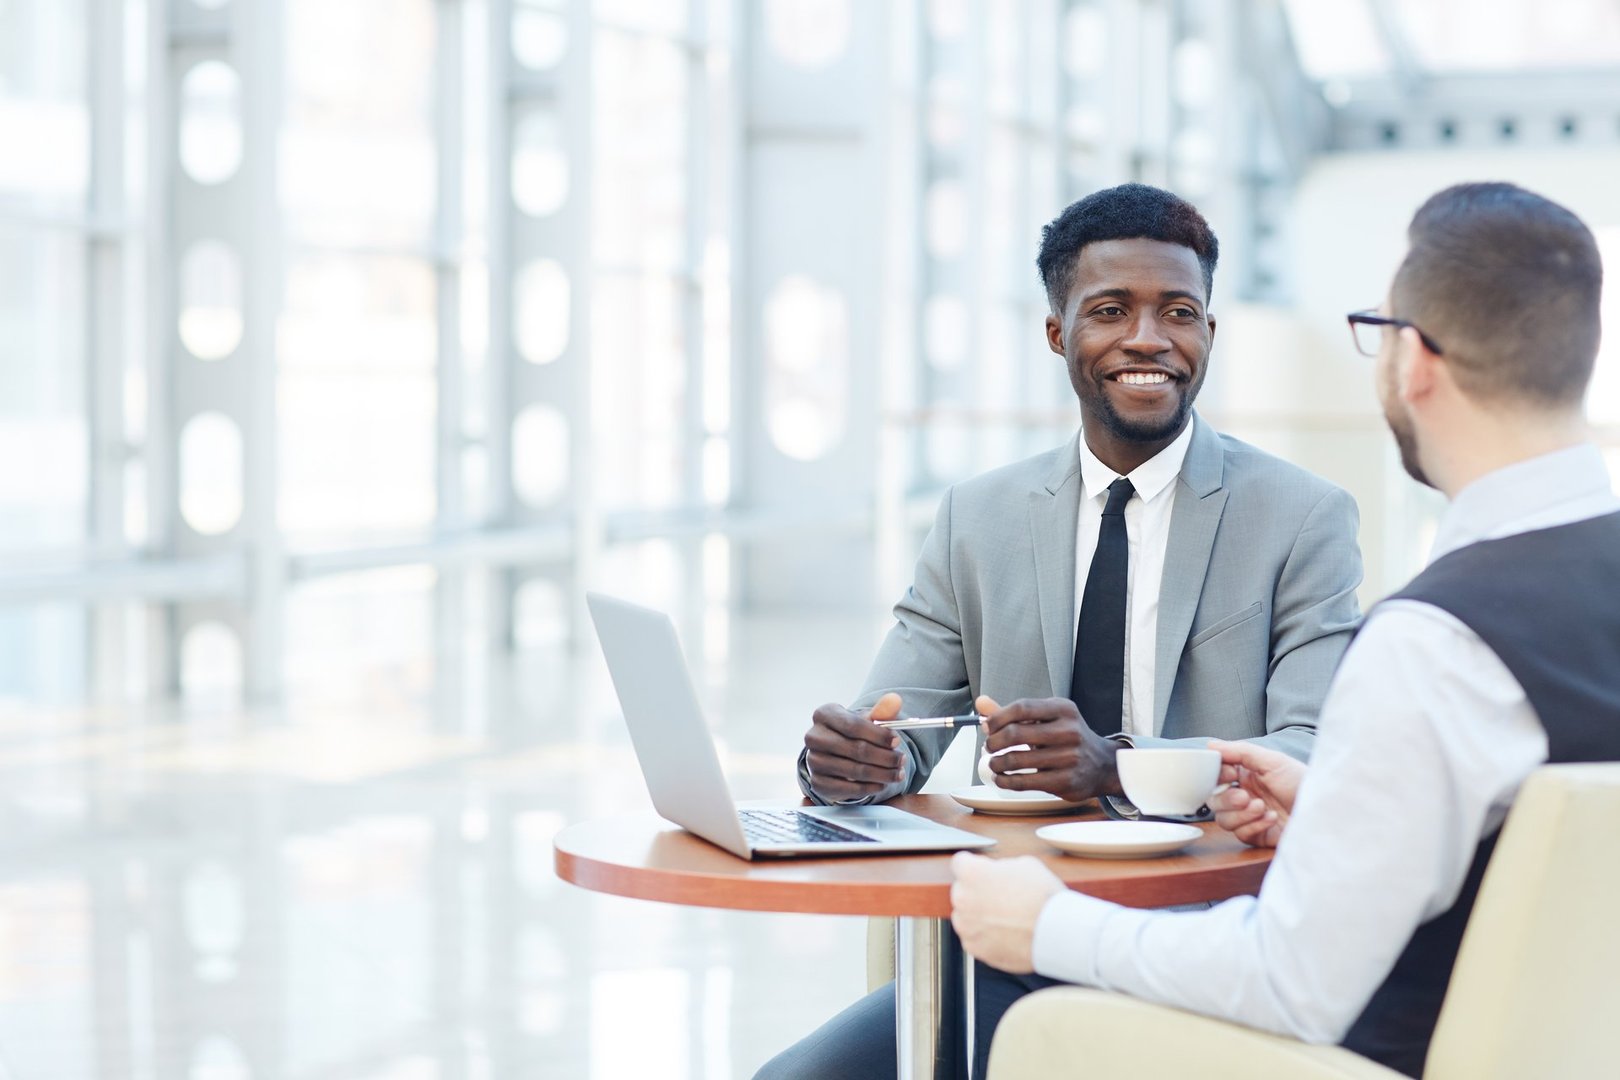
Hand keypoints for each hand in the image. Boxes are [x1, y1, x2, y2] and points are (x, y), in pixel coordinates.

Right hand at [803, 692, 906, 801]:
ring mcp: (813, 761)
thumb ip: (882, 711)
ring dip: (882, 774)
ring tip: (898, 773)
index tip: (898, 741)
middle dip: (885, 757)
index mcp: (824, 714)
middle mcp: (814, 737)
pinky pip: (848, 789)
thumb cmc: (853, 733)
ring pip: (855, 771)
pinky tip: (882, 784)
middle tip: (902, 760)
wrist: (835, 754)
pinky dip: (869, 788)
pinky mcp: (817, 782)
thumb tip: (895, 700)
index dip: (878, 735)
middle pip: (856, 750)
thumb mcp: (867, 719)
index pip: (854, 726)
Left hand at [949, 853, 1063, 973]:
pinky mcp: (975, 947)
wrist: (1056, 932)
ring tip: (1006, 917)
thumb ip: (1000, 867)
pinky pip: (974, 937)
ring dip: (979, 915)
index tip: (982, 870)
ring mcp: (966, 926)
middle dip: (977, 891)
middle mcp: (963, 899)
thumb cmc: (1043, 896)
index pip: (960, 863)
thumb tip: (996, 873)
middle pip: (962, 890)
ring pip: (966, 916)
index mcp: (971, 873)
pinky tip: (1005, 933)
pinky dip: (985, 936)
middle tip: (1001, 896)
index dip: (974, 865)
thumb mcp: (1024, 865)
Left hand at [977, 695, 1123, 801]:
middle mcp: (1069, 731)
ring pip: (1016, 760)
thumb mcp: (1047, 718)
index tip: (987, 726)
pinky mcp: (1066, 780)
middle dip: (994, 741)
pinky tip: (1001, 778)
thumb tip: (981, 703)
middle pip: (1016, 733)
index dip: (998, 717)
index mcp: (1063, 709)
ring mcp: (1069, 757)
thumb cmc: (1067, 738)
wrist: (1103, 764)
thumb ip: (1014, 712)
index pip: (1022, 707)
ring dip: (996, 763)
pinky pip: (1025, 782)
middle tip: (988, 747)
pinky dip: (1005, 781)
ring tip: (993, 764)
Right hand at [1207, 739, 1306, 848]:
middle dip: (1228, 799)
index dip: (1217, 776)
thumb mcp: (1272, 761)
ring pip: (1224, 820)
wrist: (1326, 810)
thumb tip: (1211, 745)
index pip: (1216, 776)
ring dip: (1242, 814)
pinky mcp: (1258, 836)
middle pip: (1214, 801)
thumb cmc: (1304, 782)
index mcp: (1247, 775)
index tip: (1230, 774)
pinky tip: (1271, 819)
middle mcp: (1246, 795)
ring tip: (1262, 808)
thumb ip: (1240, 751)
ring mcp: (1251, 817)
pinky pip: (1241, 834)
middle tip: (1245, 796)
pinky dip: (1254, 826)